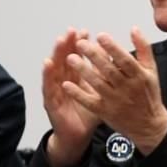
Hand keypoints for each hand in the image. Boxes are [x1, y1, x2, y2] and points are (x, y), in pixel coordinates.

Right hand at [43, 28, 101, 166]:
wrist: (78, 136)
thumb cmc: (88, 114)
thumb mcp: (100, 94)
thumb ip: (107, 79)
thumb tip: (119, 62)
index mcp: (78, 78)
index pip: (78, 58)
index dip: (81, 45)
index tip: (86, 32)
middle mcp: (65, 81)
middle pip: (65, 59)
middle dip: (68, 44)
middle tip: (72, 31)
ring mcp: (57, 91)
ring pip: (56, 69)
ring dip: (56, 54)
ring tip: (60, 40)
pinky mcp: (51, 102)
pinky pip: (49, 87)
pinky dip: (47, 75)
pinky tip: (48, 64)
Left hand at [62, 27, 166, 153]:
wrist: (149, 125)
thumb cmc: (148, 94)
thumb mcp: (152, 70)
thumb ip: (144, 48)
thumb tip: (134, 29)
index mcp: (139, 76)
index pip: (125, 59)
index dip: (112, 48)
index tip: (100, 36)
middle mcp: (127, 88)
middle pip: (109, 70)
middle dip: (94, 56)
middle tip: (80, 43)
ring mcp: (116, 101)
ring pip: (97, 84)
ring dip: (83, 71)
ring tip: (70, 58)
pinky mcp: (105, 112)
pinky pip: (89, 102)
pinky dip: (78, 93)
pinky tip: (66, 84)